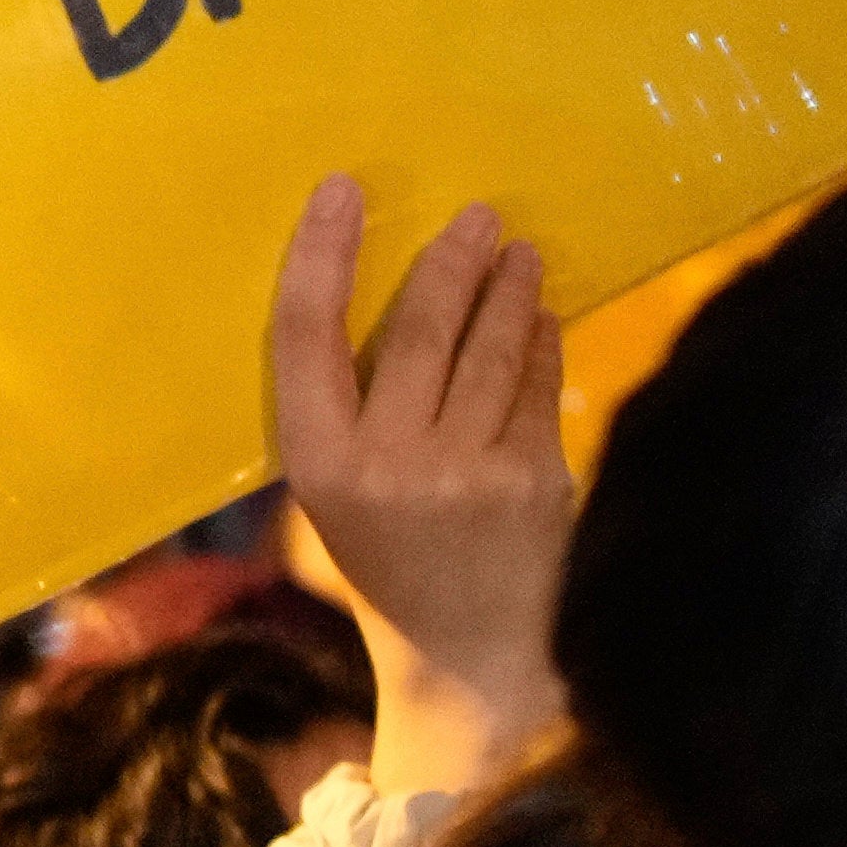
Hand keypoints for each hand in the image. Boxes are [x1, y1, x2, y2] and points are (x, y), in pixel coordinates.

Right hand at [271, 172, 567, 798]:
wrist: (465, 658)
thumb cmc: (389, 562)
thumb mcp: (335, 496)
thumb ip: (350, 411)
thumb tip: (392, 292)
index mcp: (319, 466)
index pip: (306, 336)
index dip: (320, 254)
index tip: (341, 189)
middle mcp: (387, 465)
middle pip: (418, 326)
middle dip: (452, 259)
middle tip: (477, 217)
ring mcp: (467, 473)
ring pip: (491, 346)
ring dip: (508, 288)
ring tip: (518, 253)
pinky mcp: (533, 479)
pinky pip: (537, 383)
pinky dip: (540, 341)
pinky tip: (539, 317)